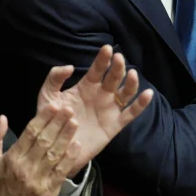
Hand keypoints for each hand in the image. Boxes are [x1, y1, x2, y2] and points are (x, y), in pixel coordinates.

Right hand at [0, 106, 80, 195]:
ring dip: (66, 137)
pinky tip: (76, 145)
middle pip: (44, 140)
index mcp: (12, 158)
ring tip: (75, 122)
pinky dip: (69, 158)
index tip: (54, 105)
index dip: (43, 118)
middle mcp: (25, 167)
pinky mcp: (49, 192)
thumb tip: (3, 117)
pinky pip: (61, 171)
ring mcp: (38, 180)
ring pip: (54, 153)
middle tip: (69, 109)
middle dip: (58, 123)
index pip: (30, 133)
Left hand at [36, 45, 153, 175]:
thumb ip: (54, 79)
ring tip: (132, 74)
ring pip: (126, 93)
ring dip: (131, 82)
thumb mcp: (47, 97)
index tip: (107, 48)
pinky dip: (141, 104)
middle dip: (117, 67)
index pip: (97, 69)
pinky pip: (131, 113)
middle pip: (114, 77)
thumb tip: (70, 67)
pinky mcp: (115, 125)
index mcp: (86, 86)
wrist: (57, 147)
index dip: (103, 59)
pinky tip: (147, 94)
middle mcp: (101, 94)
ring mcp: (110, 109)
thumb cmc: (53, 119)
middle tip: (118, 59)